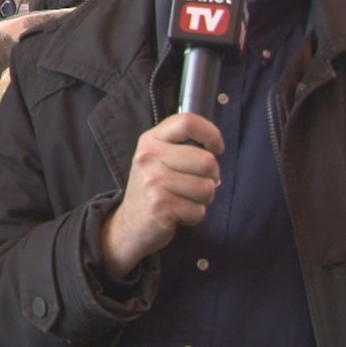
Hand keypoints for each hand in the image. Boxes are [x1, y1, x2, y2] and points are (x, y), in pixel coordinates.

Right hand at [100, 113, 223, 278]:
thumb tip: (215, 145)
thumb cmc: (152, 188)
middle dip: (212, 177)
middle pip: (206, 160)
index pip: (187, 122)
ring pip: (207, 188)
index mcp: (150, 141)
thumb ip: (180, 145)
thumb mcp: (156, 158)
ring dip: (203, 199)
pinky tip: (178, 214)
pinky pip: (198, 211)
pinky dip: (194, 216)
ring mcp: (153, 182)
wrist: (128, 224)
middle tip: (198, 183)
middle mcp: (148, 158)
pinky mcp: (160, 207)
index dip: (211, 133)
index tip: (216, 148)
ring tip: (184, 199)